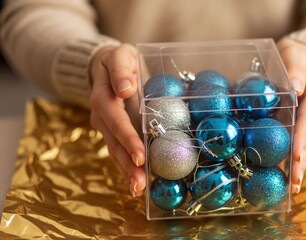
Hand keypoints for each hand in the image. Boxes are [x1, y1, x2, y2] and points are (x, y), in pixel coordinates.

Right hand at [89, 44, 145, 196]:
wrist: (105, 66)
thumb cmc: (118, 60)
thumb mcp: (120, 56)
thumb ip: (121, 70)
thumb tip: (125, 88)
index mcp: (103, 97)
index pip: (115, 120)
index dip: (127, 138)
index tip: (140, 155)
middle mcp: (101, 116)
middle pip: (113, 143)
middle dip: (127, 163)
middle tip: (140, 182)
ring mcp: (105, 127)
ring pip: (114, 152)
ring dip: (126, 171)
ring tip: (138, 189)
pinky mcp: (111, 133)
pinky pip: (117, 152)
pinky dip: (126, 169)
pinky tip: (136, 184)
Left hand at [277, 38, 305, 192]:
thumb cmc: (296, 54)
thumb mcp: (294, 53)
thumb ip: (294, 68)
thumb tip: (295, 87)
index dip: (302, 138)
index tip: (295, 156)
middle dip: (303, 160)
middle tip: (294, 183)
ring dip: (302, 164)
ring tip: (293, 186)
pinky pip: (303, 141)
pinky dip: (297, 157)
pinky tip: (288, 173)